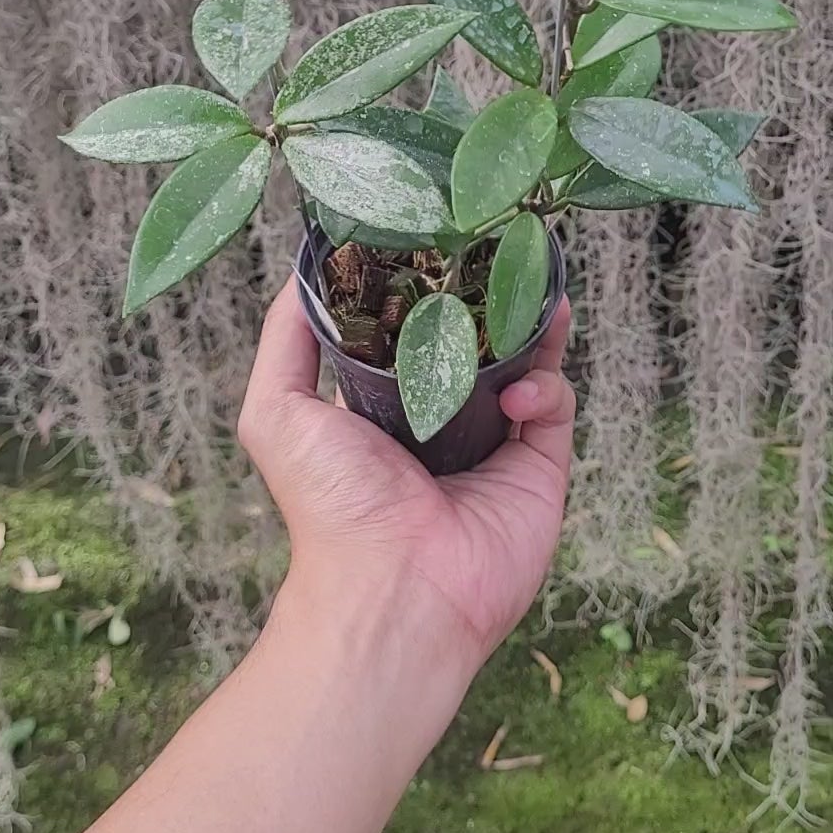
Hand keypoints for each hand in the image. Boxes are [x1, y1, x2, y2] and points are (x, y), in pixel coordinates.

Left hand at [238, 278, 573, 674]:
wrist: (394, 590)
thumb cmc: (330, 505)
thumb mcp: (277, 411)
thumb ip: (285, 339)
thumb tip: (300, 272)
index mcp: (384, 407)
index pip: (414, 332)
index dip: (426, 290)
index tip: (434, 243)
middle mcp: (443, 421)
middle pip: (477, 340)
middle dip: (488, 298)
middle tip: (498, 253)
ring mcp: (495, 442)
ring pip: (527, 362)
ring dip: (530, 324)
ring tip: (532, 287)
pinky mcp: (539, 467)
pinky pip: (555, 404)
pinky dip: (546, 382)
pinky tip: (522, 390)